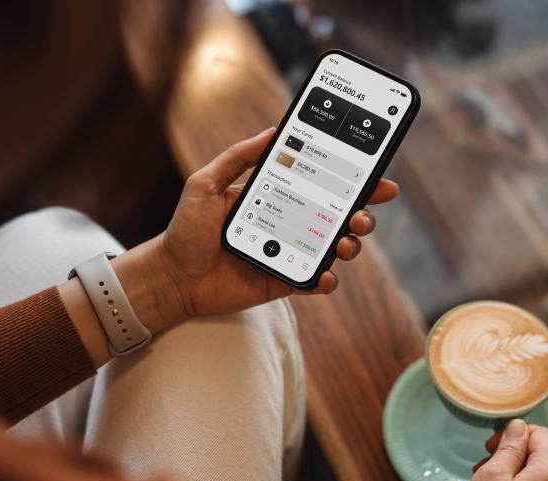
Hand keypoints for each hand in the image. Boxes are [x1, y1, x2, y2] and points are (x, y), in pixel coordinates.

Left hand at [154, 127, 397, 316]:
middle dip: (363, 212)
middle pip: (339, 215)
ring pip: (334, 247)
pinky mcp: (283, 281)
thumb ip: (238, 157)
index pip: (321, 183)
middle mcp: (289, 223)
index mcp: (278, 196)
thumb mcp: (206, 183)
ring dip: (350, 245)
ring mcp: (288, 253)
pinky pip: (314, 282)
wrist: (172, 275)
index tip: (375, 172)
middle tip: (363, 213)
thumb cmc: (186, 229)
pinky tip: (325, 276)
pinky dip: (326, 280)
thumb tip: (273, 131)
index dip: (353, 179)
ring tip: (344, 242)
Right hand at [414, 419, 547, 480]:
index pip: (543, 435)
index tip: (491, 445)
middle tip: (483, 466)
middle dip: (513, 455)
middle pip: (543, 458)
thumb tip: (520, 428)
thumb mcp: (492, 475)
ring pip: (539, 480)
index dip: (515, 433)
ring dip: (514, 475)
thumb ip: (510, 447)